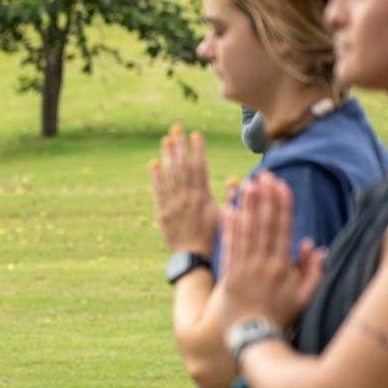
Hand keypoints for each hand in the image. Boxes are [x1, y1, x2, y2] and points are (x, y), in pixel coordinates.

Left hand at [149, 126, 218, 255]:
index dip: (197, 150)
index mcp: (203, 198)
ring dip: (167, 157)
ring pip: (169, 176)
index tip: (195, 135)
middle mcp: (186, 199)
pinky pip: (158, 192)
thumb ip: (229, 197)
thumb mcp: (225, 217)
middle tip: (177, 129)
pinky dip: (155, 177)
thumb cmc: (214, 239)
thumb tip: (233, 178)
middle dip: (180, 147)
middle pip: (182, 167)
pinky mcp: (162, 213)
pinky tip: (153, 164)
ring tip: (166, 140)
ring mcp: (172, 205)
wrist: (193, 258)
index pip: (199, 168)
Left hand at [217, 170, 326, 328]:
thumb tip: (314, 244)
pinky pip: (229, 248)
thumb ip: (312, 271)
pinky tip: (227, 210)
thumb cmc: (280, 316)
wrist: (252, 337)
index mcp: (283, 268)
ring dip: (246, 207)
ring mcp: (245, 270)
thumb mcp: (304, 297)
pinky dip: (229, 229)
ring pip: (246, 233)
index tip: (281, 186)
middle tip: (263, 176)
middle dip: (264, 199)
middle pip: (264, 226)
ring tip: (246, 185)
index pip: (283, 230)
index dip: (282, 206)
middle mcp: (264, 266)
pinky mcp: (229, 276)